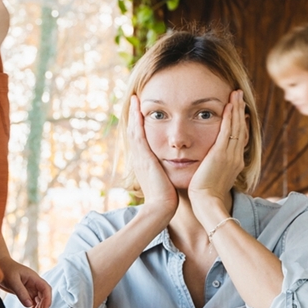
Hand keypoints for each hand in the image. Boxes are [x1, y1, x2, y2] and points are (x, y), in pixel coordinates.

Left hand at [0, 259, 52, 307]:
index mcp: (34, 279)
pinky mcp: (25, 293)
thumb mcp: (13, 281)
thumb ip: (21, 293)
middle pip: (44, 298)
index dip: (47, 300)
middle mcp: (35, 284)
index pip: (46, 290)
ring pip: (39, 302)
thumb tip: (29, 305)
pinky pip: (32, 303)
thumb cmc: (5, 269)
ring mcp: (31, 289)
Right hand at [128, 95, 177, 222]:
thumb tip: (174, 169)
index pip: (140, 139)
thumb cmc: (166, 198)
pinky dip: (137, 121)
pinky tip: (138, 109)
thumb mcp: (165, 181)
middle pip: (133, 131)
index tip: (141, 112)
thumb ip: (166, 172)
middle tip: (134, 99)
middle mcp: (139, 158)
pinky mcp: (144, 158)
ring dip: (133, 113)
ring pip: (134, 130)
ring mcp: (139, 157)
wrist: (161, 208)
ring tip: (134, 98)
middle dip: (133, 115)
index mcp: (144, 163)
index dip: (139, 125)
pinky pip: (138, 135)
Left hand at [189, 89, 246, 217]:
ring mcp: (230, 155)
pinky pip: (228, 131)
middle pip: (241, 129)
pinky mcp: (221, 154)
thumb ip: (213, 169)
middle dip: (240, 111)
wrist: (206, 203)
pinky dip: (230, 117)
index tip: (239, 111)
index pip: (239, 138)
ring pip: (237, 127)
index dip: (240, 123)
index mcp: (235, 163)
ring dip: (237, 109)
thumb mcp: (212, 180)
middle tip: (240, 96)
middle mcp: (236, 157)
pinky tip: (230, 105)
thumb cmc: (205, 196)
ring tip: (237, 94)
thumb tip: (208, 165)